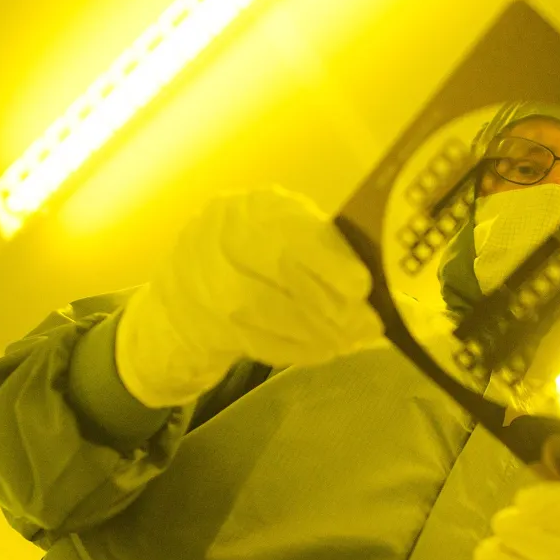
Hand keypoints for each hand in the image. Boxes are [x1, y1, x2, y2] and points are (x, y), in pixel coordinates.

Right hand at [117, 186, 384, 406]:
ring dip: (320, 331)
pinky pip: (261, 342)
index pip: (291, 231)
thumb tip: (372, 277)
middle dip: (333, 303)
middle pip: (282, 273)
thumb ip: (320, 245)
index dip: (329, 260)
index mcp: (250, 209)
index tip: (362, 285)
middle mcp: (223, 241)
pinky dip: (299, 350)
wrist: (187, 285)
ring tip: (353, 339)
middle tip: (369, 323)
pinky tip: (325, 350)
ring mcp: (210, 285)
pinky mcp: (211, 326)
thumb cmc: (253, 252)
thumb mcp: (280, 231)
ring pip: (272, 312)